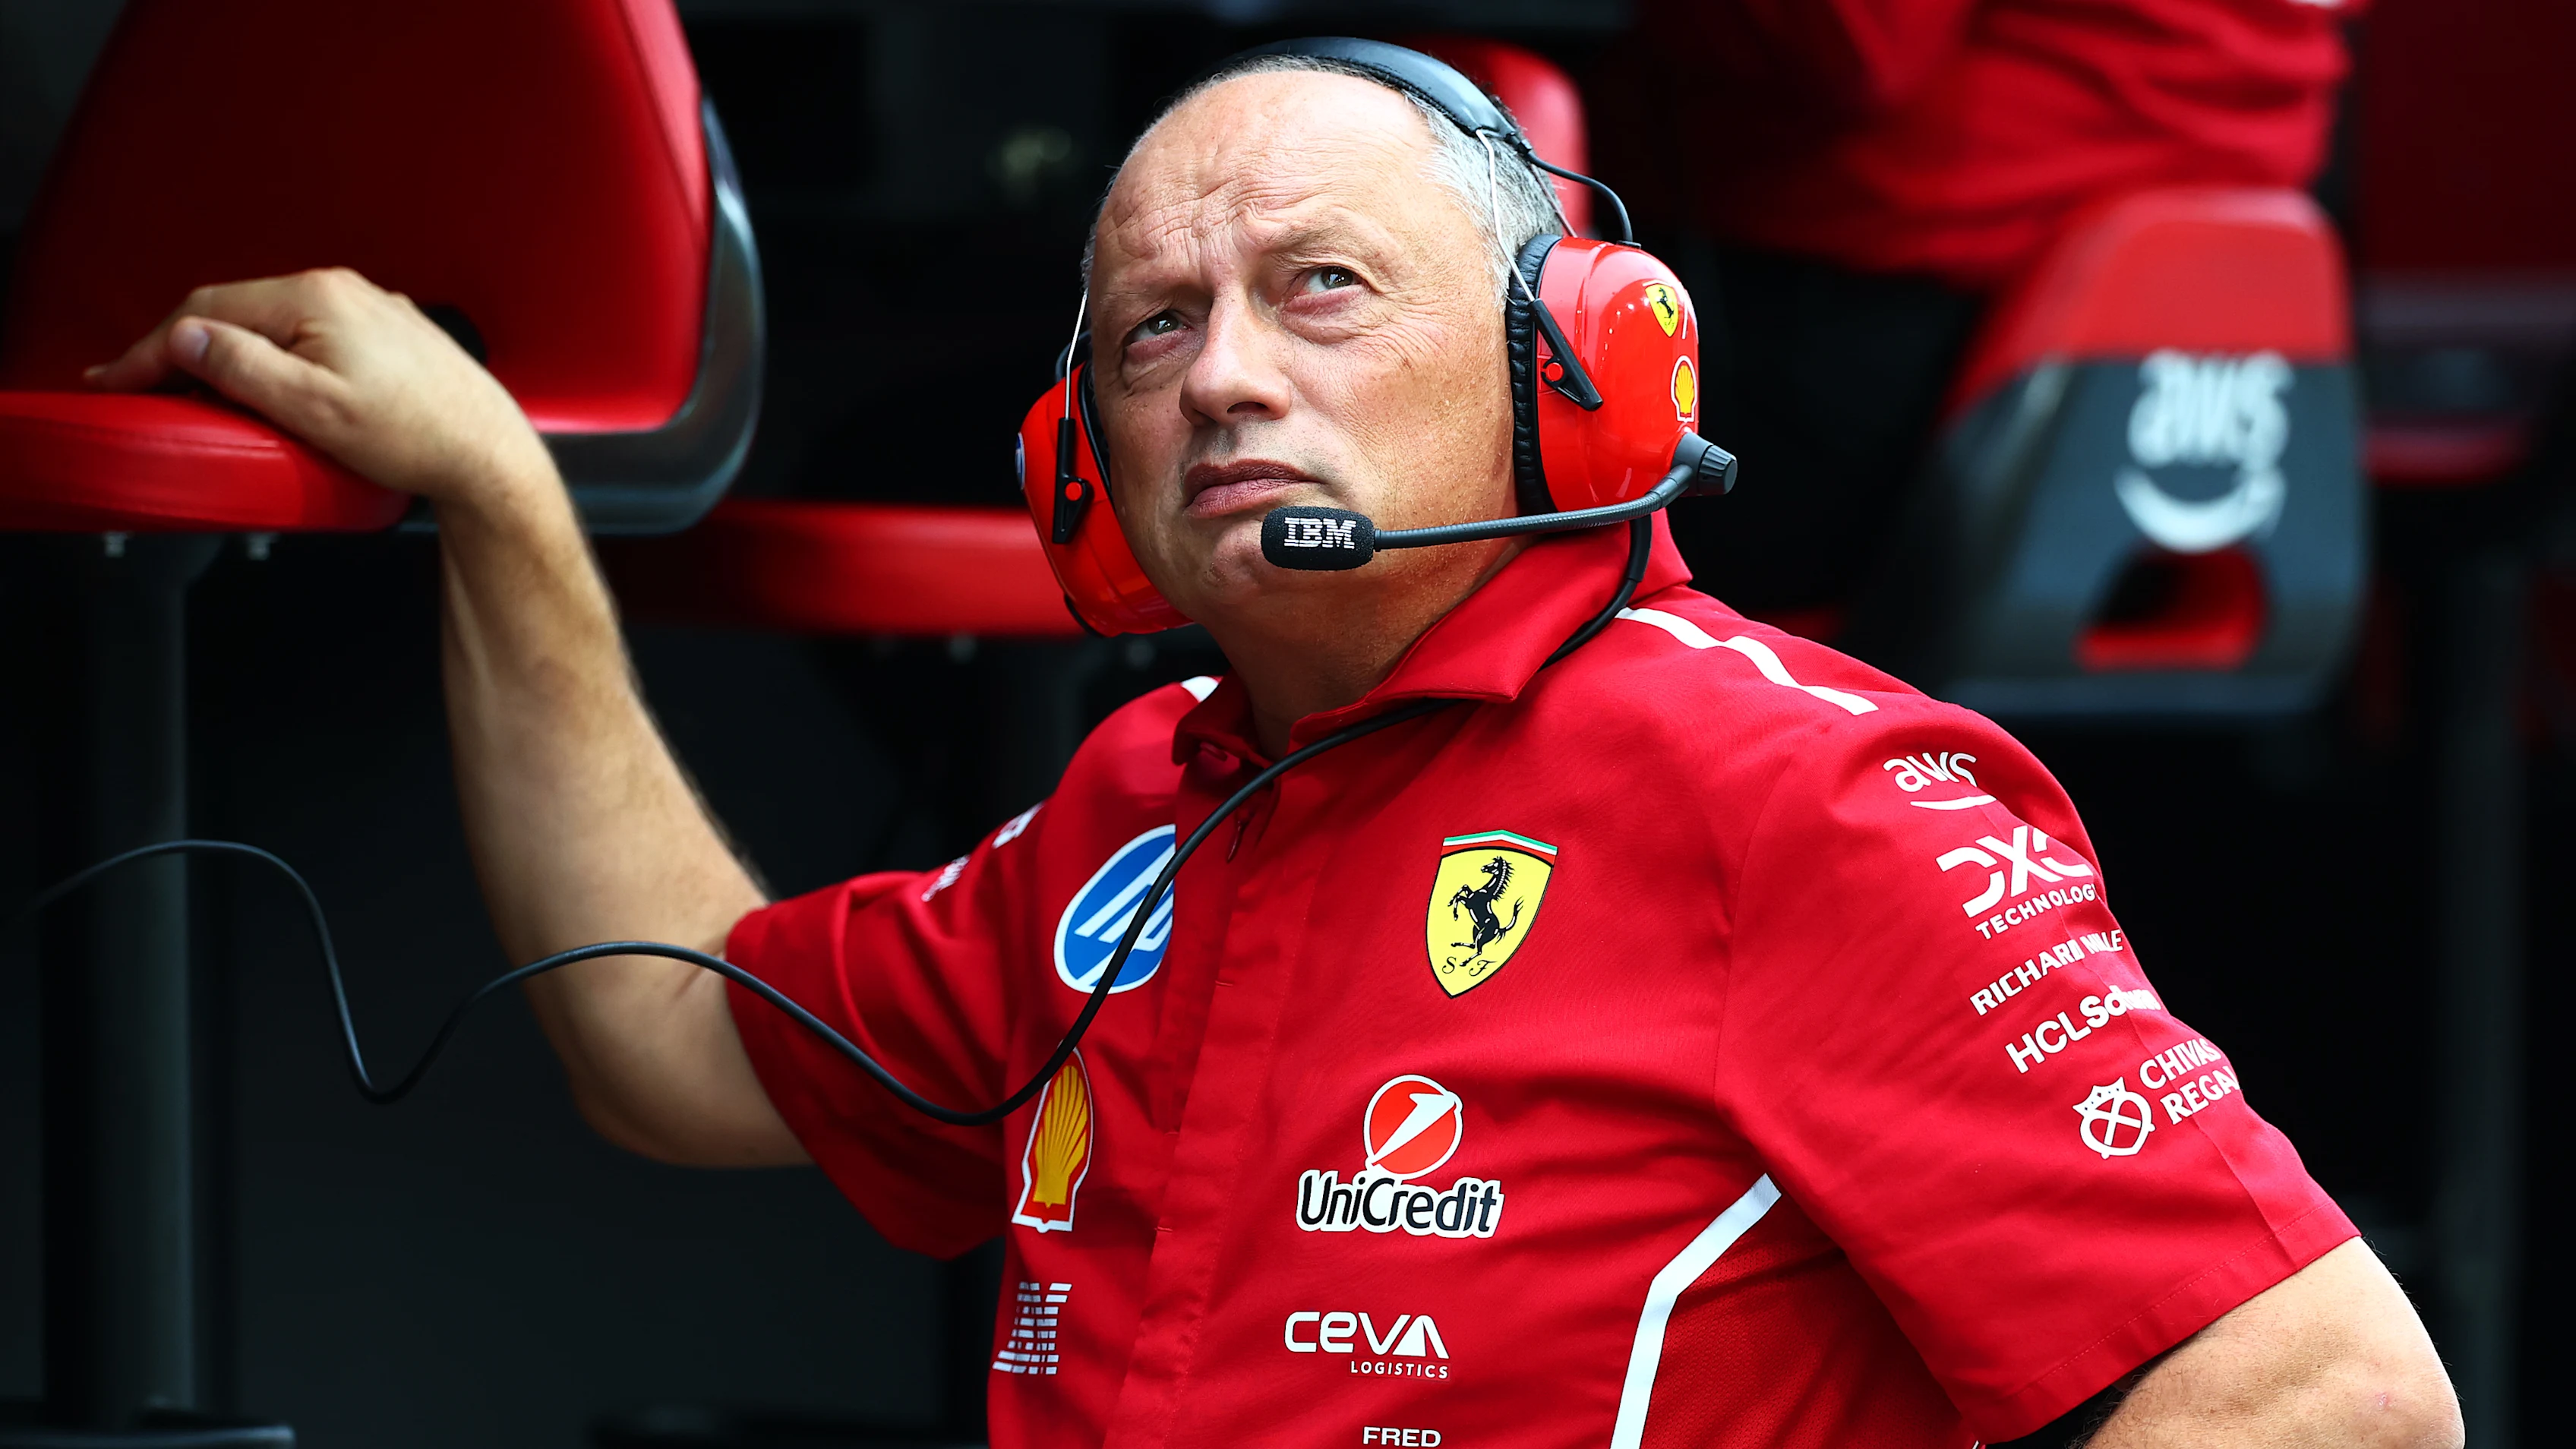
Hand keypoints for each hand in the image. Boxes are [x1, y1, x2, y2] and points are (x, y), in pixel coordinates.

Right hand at [87, 268, 556, 510]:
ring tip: (191, 390)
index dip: (153, 348)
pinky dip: (274, 357)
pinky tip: (264, 385)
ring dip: (229, 352)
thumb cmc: (413, 437)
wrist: (490, 455)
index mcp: (315, 297)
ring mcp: (369, 309)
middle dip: (184, 348)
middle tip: (139, 386)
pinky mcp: (387, 335)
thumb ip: (243, 367)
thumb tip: (185, 337)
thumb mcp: (312, 408)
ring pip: (274, 324)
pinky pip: (310, 337)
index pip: (208, 311)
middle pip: (237, 311)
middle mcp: (342, 289)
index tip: (115, 380)